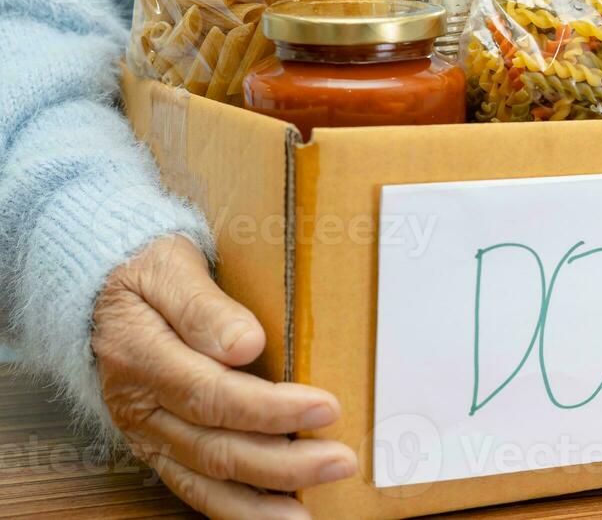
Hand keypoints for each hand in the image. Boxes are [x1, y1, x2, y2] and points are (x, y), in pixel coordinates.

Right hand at [93, 235, 355, 518]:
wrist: (100, 291)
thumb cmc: (146, 270)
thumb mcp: (168, 266)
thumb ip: (202, 305)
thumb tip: (245, 344)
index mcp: (140, 354)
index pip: (210, 393)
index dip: (270, 408)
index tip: (326, 407)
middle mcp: (140, 405)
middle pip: (213, 445)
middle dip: (282, 461)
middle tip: (341, 460)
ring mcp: (147, 433)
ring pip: (204, 479)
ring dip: (262, 500)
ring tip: (310, 512)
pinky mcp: (159, 447)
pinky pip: (193, 488)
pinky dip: (235, 509)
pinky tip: (276, 518)